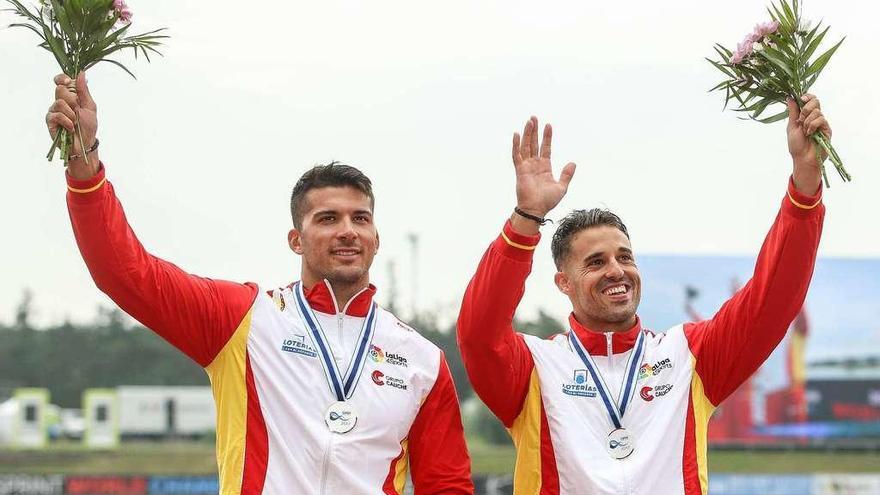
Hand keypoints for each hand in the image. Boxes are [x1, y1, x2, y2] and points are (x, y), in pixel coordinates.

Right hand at [46, 72, 98, 179]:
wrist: (85, 144)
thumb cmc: (88, 126)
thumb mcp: (90, 106)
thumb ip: (84, 90)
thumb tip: (81, 73)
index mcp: (70, 96)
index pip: (60, 80)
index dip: (62, 78)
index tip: (68, 81)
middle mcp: (60, 101)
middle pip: (60, 89)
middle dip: (72, 100)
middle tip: (77, 110)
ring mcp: (54, 110)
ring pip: (59, 102)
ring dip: (71, 113)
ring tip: (75, 122)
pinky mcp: (49, 120)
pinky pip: (57, 115)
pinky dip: (67, 121)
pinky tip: (70, 128)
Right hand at [511, 116, 575, 230]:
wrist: (536, 209)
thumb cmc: (548, 201)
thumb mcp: (561, 187)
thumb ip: (566, 174)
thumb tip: (573, 163)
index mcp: (544, 167)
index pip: (545, 147)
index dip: (547, 136)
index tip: (548, 125)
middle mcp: (534, 164)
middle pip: (534, 143)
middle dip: (534, 130)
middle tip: (534, 117)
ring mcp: (526, 166)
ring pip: (526, 146)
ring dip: (527, 133)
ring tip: (529, 121)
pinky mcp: (520, 170)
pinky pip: (517, 155)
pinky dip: (516, 145)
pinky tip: (516, 134)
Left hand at [786, 94, 829, 194]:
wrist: (803, 159)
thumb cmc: (796, 145)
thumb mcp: (791, 126)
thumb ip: (792, 112)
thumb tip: (790, 98)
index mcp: (806, 116)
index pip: (810, 100)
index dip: (807, 96)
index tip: (801, 98)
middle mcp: (815, 117)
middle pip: (816, 101)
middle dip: (806, 108)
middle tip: (800, 119)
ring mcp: (822, 123)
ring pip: (817, 111)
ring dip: (807, 121)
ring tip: (805, 131)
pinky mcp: (827, 129)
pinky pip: (821, 120)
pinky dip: (813, 125)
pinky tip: (810, 133)